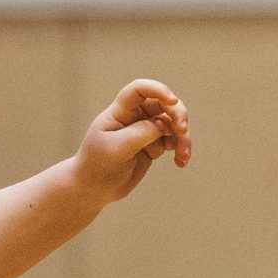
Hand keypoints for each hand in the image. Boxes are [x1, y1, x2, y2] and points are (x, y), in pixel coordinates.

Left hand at [74, 78, 191, 205]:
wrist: (93, 188)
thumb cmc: (98, 165)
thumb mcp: (117, 148)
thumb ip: (140, 133)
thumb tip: (163, 123)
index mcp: (119, 112)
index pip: (139, 90)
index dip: (157, 89)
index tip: (172, 101)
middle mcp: (134, 117)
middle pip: (162, 104)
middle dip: (177, 113)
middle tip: (183, 130)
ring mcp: (144, 130)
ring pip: (172, 123)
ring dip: (182, 137)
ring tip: (183, 156)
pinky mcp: (153, 145)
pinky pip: (173, 140)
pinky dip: (180, 148)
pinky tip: (180, 162)